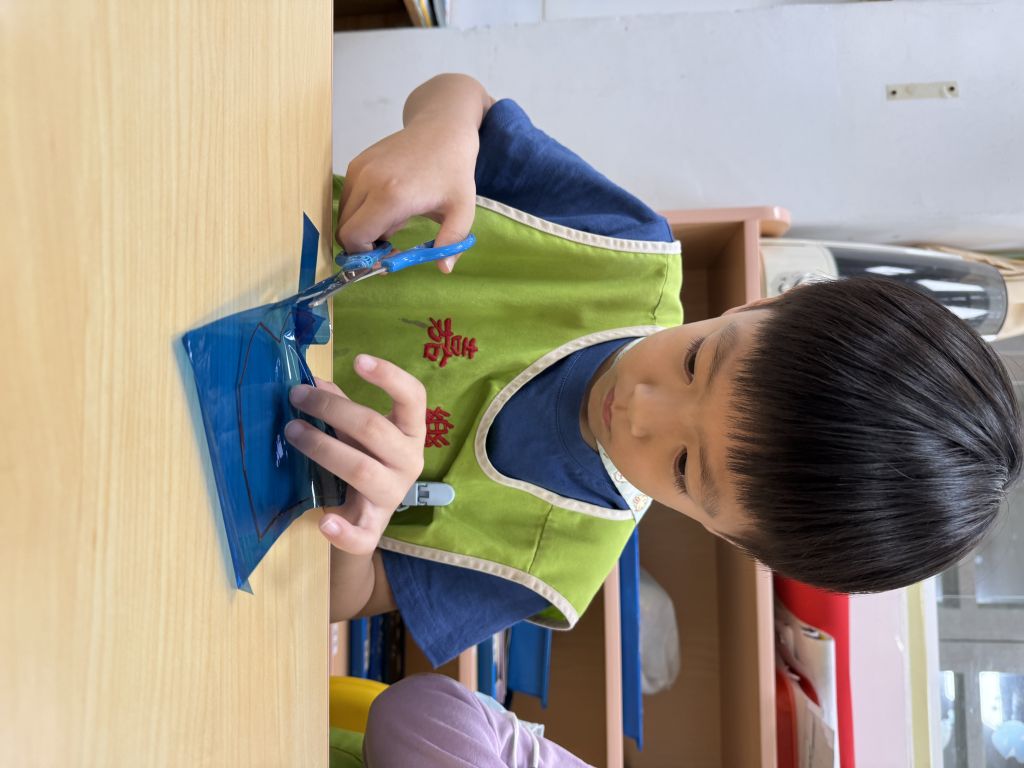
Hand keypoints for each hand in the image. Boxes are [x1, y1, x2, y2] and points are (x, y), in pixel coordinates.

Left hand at [284, 356, 425, 554]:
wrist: (365, 520)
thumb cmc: (364, 461)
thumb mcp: (356, 432)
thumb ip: (340, 407)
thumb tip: (312, 383)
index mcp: (411, 433)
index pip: (414, 398)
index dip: (390, 376)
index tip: (358, 360)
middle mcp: (410, 461)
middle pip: (374, 429)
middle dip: (332, 409)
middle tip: (296, 397)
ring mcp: (393, 495)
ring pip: (361, 469)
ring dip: (322, 447)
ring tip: (292, 432)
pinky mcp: (374, 527)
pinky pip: (362, 534)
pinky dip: (343, 530)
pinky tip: (324, 522)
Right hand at [338, 120, 477, 272]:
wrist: (442, 127)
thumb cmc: (454, 170)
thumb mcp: (462, 210)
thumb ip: (452, 242)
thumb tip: (444, 269)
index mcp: (392, 196)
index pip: (354, 237)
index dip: (365, 254)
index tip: (389, 254)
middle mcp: (368, 181)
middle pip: (345, 230)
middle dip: (364, 244)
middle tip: (391, 242)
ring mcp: (359, 169)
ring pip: (344, 215)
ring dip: (363, 226)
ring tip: (393, 220)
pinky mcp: (356, 162)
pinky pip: (347, 198)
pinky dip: (361, 209)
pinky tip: (386, 204)